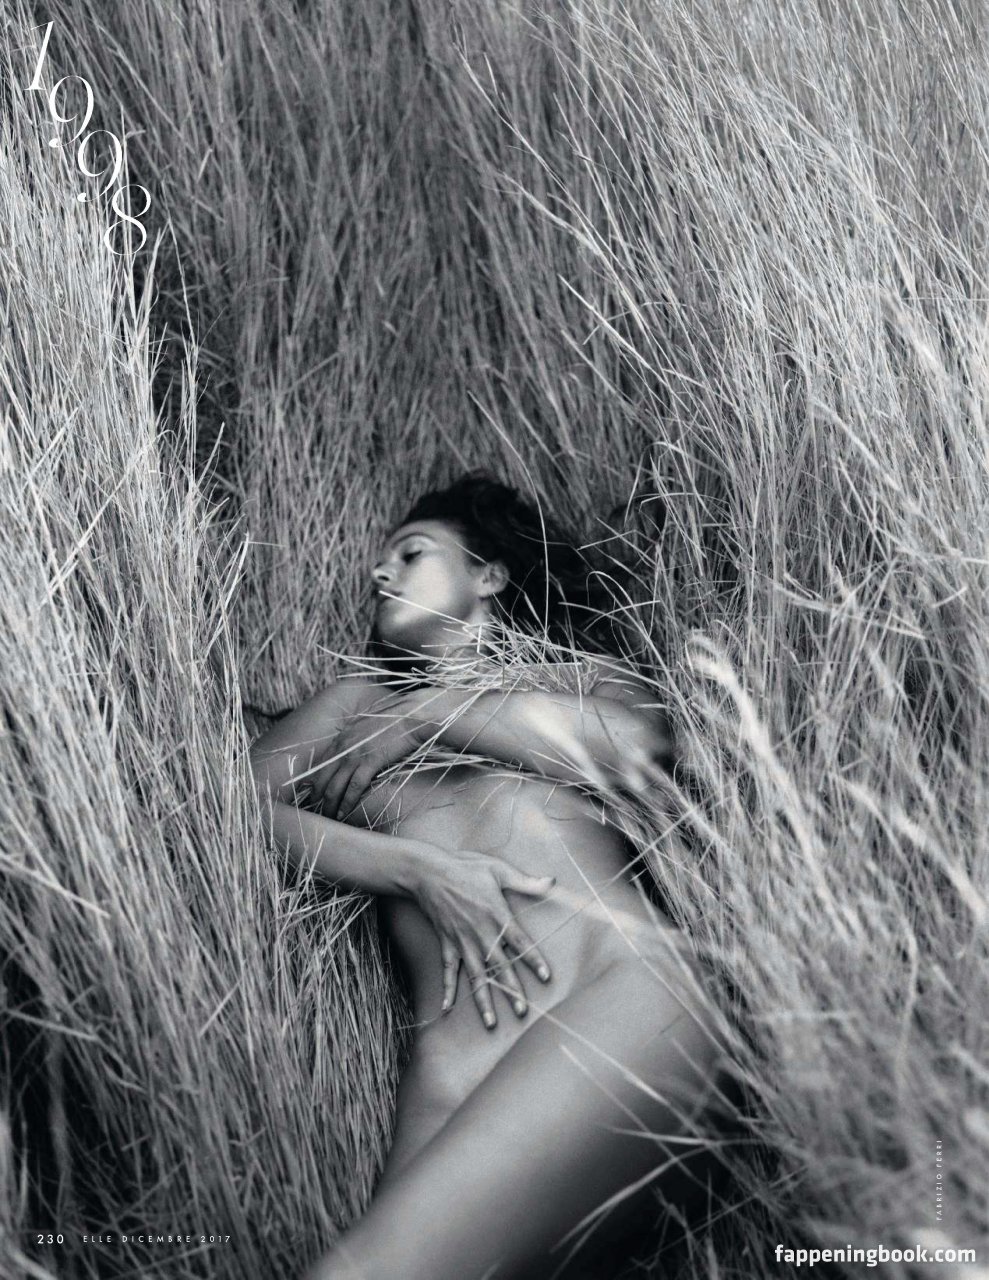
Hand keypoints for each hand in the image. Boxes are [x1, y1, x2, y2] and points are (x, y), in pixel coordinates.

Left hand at [308, 692, 427, 818]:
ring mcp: (355, 755)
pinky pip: (354, 788)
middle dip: (317, 797)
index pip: (320, 765)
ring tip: (329, 817)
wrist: (410, 718)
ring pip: (334, 786)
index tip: (315, 795)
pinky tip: (344, 813)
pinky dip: (347, 803)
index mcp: (341, 739)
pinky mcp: (370, 762)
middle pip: (322, 778)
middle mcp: (343, 747)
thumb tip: (353, 751)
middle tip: (317, 811)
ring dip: (330, 804)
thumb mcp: (366, 727)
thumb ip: (355, 739)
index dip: (315, 782)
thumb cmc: (393, 722)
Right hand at [403, 841, 554, 1029]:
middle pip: (500, 967)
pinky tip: (446, 1009)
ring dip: (484, 1000)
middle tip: (522, 1012)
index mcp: (497, 916)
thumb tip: (552, 882)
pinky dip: (447, 990)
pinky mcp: (447, 943)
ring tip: (491, 1023)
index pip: (520, 943)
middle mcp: (481, 934)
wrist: (429, 872)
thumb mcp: (499, 869)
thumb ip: (526, 881)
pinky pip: (448, 971)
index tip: (545, 978)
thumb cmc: (465, 867)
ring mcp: (462, 942)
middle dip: (512, 991)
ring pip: (476, 976)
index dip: (533, 960)